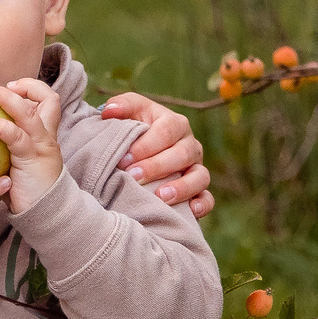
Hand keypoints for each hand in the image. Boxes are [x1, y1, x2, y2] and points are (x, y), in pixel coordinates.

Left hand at [0, 78, 64, 213]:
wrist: (43, 213)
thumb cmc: (22, 187)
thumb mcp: (14, 159)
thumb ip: (2, 143)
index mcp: (44, 133)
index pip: (48, 99)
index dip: (31, 88)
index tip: (10, 87)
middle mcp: (47, 135)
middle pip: (48, 98)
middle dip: (24, 86)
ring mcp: (42, 145)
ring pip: (29, 113)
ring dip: (7, 99)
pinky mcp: (32, 159)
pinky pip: (16, 137)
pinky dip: (0, 126)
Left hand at [98, 92, 213, 216]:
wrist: (140, 153)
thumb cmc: (135, 131)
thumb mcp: (130, 113)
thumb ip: (121, 106)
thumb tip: (110, 111)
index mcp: (174, 123)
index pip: (166, 131)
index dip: (146, 145)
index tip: (123, 159)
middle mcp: (190, 145)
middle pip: (182, 154)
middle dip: (156, 167)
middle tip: (133, 177)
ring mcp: (197, 168)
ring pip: (199, 177)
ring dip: (181, 187)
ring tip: (159, 196)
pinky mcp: (199, 190)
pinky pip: (208, 198)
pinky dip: (202, 204)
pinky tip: (189, 212)